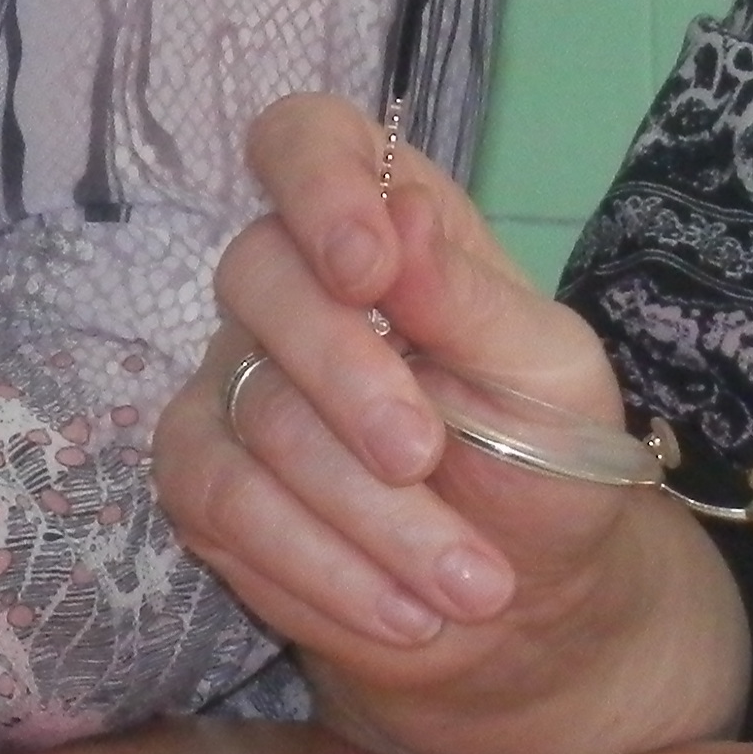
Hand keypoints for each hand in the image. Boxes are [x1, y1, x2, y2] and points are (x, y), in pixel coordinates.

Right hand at [152, 93, 742, 753]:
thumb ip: (471, 298)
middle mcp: (293, 281)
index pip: (304, 139)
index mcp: (386, 220)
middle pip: (259, 278)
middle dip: (349, 383)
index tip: (368, 270)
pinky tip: (400, 613)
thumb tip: (397, 211)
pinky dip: (317, 566)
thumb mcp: (548, 376)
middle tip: (428, 459)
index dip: (318, 188)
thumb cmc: (545, 459)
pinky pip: (220, 503)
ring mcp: (236, 377)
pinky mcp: (204, 475)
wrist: (525, 604)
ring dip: (366, 512)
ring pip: (253, 415)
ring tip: (469, 584)